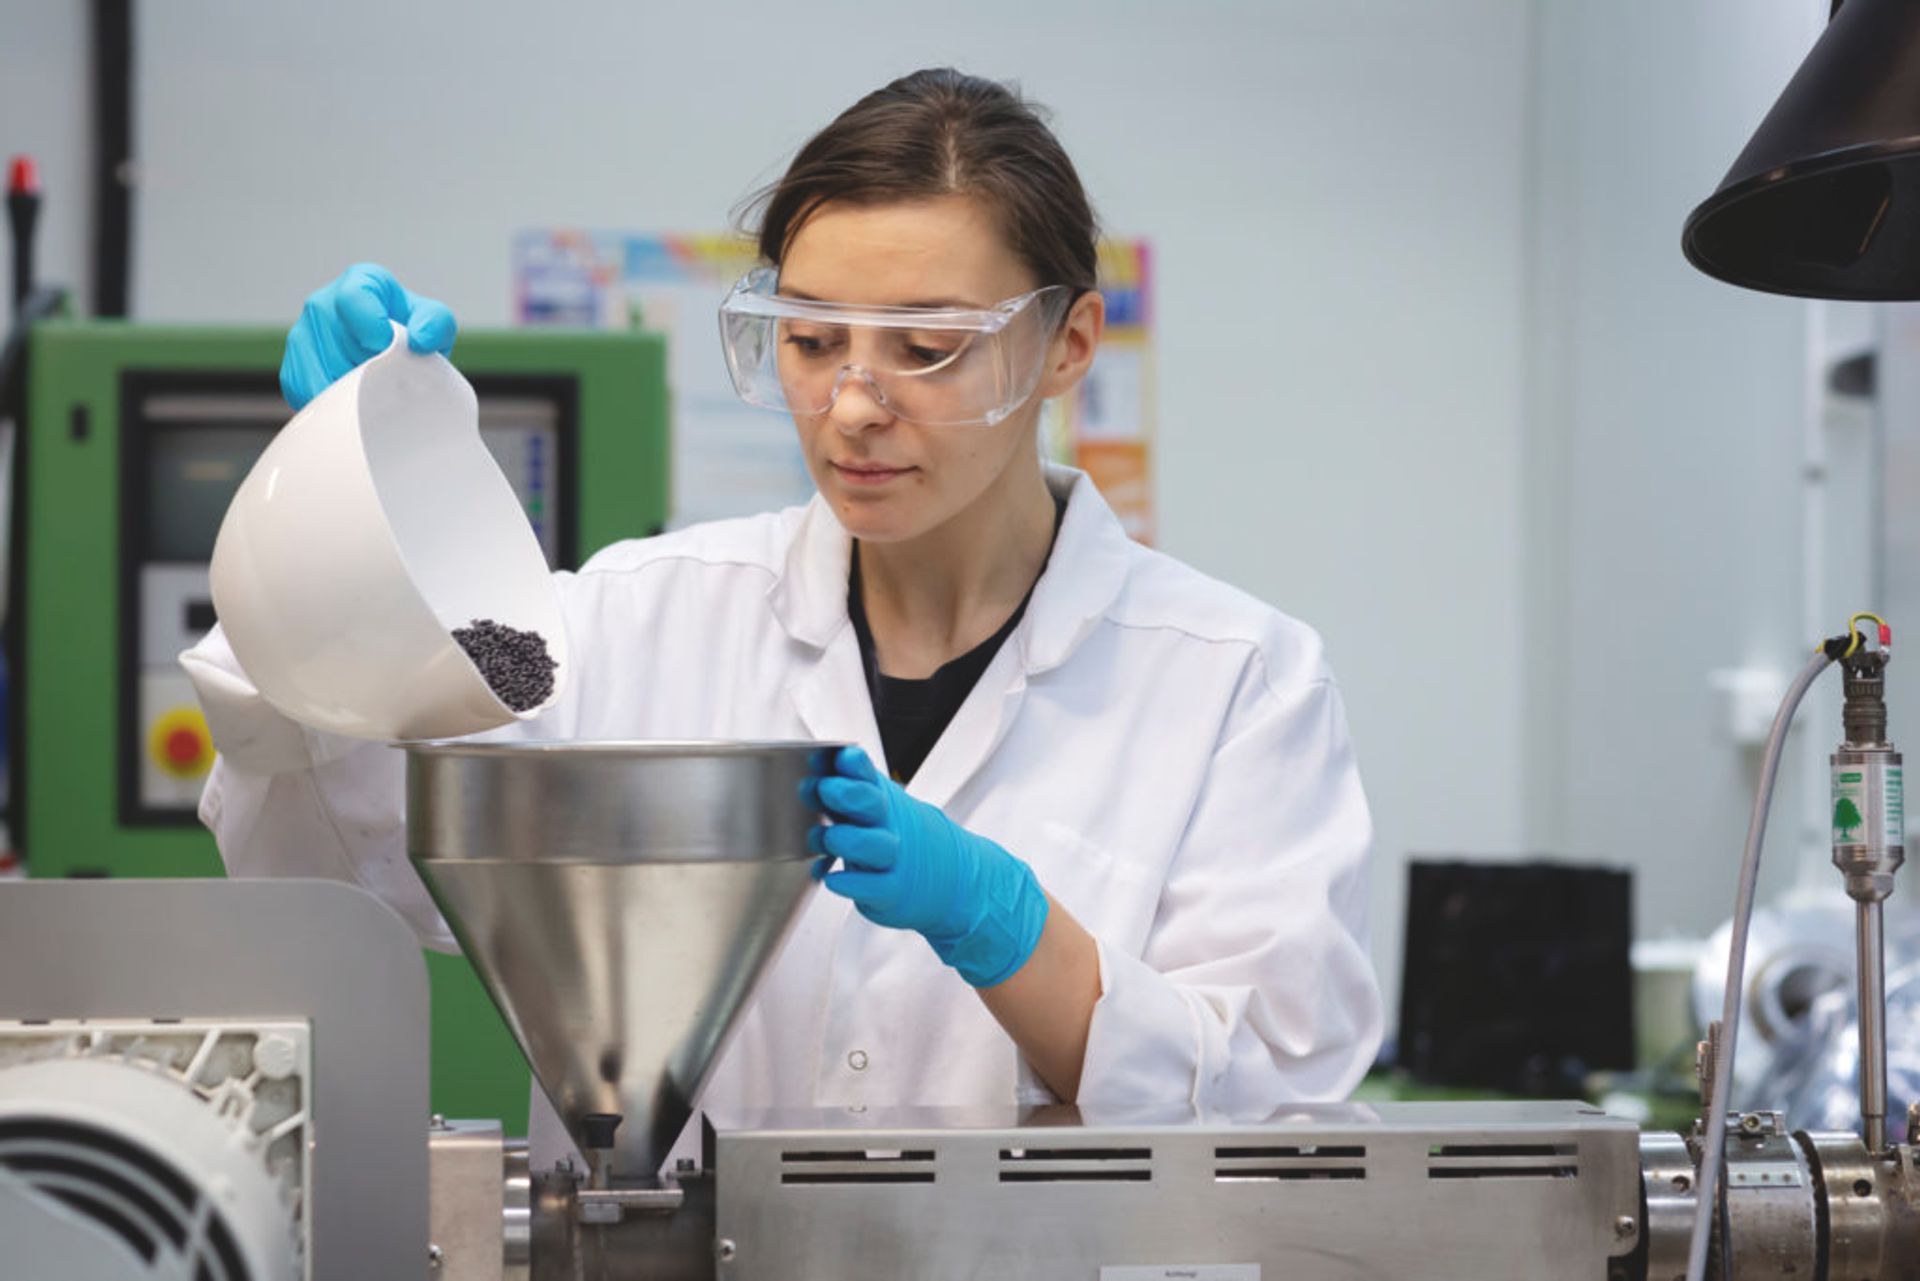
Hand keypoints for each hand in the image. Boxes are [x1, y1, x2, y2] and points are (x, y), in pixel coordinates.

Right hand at [280, 262, 457, 409]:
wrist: (398, 360)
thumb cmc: (413, 335)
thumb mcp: (436, 323)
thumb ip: (436, 323)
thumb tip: (420, 339)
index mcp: (359, 283)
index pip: (352, 298)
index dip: (370, 326)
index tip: (386, 347)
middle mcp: (323, 305)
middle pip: (334, 341)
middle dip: (367, 366)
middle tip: (388, 378)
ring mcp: (302, 337)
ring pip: (318, 370)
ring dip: (351, 390)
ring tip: (375, 391)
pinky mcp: (293, 369)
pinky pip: (307, 392)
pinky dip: (334, 405)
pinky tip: (356, 403)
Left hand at [804, 746, 1048, 987]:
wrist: (948, 876)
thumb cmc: (893, 836)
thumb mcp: (874, 805)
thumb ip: (845, 789)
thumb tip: (812, 765)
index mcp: (878, 798)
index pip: (866, 773)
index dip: (853, 764)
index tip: (839, 757)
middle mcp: (886, 824)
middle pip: (871, 803)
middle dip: (849, 793)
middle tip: (826, 788)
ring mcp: (892, 857)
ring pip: (872, 845)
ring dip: (847, 839)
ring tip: (827, 837)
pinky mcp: (892, 890)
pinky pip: (873, 886)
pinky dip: (851, 883)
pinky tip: (833, 880)